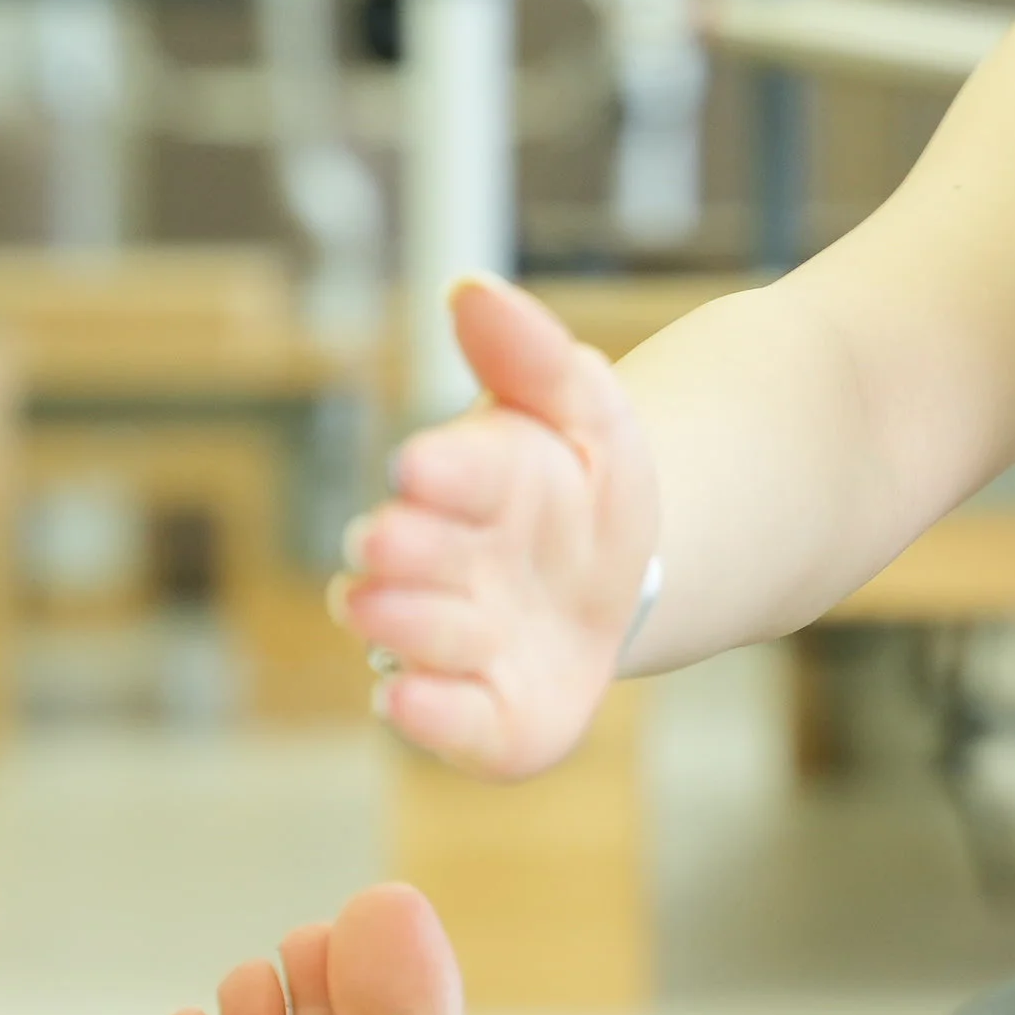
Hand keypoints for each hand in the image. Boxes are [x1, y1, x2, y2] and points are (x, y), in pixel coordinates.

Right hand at [338, 276, 658, 778]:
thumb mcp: (586, 409)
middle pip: (402, 557)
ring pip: (411, 638)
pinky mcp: (486, 716)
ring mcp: (454, 639)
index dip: (438, 470)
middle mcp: (437, 562)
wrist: (622, 576)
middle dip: (400, 552)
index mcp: (463, 480)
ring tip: (433, 615)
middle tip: (392, 542)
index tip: (424, 465)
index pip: (445, 470)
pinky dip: (429, 718)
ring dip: (417, 626)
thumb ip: (532, 353)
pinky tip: (410, 702)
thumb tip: (472, 288)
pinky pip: (450, 726)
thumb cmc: (584, 483)